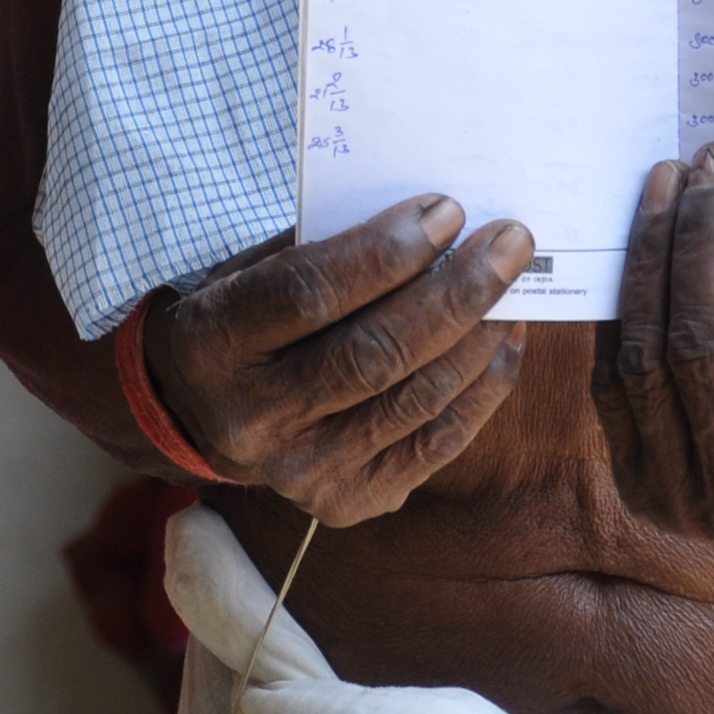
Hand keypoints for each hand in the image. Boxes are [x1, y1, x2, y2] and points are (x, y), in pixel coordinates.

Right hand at [145, 196, 533, 525]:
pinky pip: (435, 443)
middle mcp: (253, 417)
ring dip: (478, 336)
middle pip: (373, 353)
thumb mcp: (253, 268)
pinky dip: (481, 388)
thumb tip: (436, 225)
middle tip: (510, 241)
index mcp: (214, 343)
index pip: (309, 294)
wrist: (199, 414)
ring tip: (514, 285)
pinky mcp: (346, 501)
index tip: (447, 212)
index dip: (385, 253)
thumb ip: (327, 246)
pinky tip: (504, 341)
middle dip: (456, 292)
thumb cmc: (245, 317)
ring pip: (413, 399)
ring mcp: (300, 471)